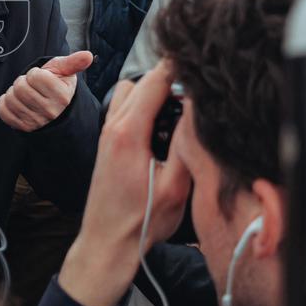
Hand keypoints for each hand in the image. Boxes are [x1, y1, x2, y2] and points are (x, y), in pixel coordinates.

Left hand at [0, 50, 92, 130]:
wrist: (55, 110)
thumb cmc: (58, 86)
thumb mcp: (65, 72)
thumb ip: (73, 62)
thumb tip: (88, 55)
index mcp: (61, 96)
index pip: (34, 76)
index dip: (35, 73)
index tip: (41, 78)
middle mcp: (50, 111)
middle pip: (20, 87)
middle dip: (23, 82)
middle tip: (32, 86)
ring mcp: (36, 121)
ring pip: (11, 98)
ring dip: (14, 93)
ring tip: (26, 94)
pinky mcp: (23, 127)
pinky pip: (3, 110)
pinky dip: (6, 103)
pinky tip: (18, 103)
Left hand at [57, 62, 191, 305]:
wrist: (107, 242)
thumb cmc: (140, 220)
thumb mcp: (176, 186)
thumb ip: (186, 144)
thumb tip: (198, 110)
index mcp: (128, 132)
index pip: (154, 82)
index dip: (178, 68)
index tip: (200, 63)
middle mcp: (112, 127)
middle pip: (139, 82)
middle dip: (167, 80)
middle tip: (195, 93)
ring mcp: (105, 134)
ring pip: (127, 94)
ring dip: (150, 94)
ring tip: (177, 112)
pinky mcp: (106, 143)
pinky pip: (123, 110)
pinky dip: (141, 108)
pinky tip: (161, 128)